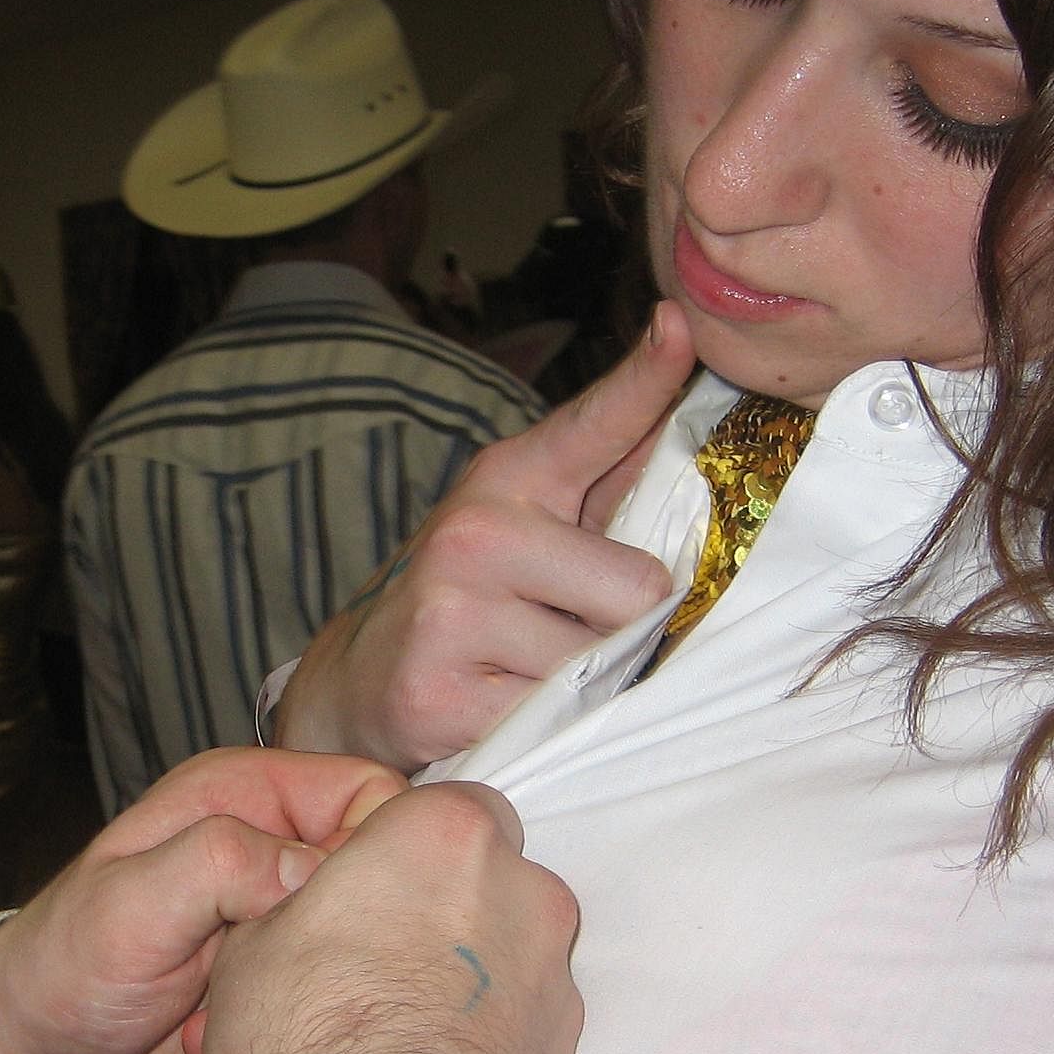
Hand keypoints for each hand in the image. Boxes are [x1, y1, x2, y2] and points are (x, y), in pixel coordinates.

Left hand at [0, 748, 403, 1053]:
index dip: (370, 844)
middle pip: (373, 880)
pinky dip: (269, 1042)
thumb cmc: (63, 966)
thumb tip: (316, 868)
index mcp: (245, 799)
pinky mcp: (276, 990)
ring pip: (354, 957)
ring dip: (289, 1003)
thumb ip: (222, 862)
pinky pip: (320, 1015)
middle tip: (250, 975)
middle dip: (326, 943)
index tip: (330, 907)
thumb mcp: (133, 901)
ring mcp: (276, 927)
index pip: (366, 790)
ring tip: (207, 1020)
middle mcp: (270, 855)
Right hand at [185, 781, 583, 1053]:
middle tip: (376, 962)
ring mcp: (555, 978)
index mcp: (446, 836)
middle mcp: (522, 893)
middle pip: (490, 878)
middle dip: (443, 911)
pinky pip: (522, 1030)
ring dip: (468, 982)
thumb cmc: (308, 1037)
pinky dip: (488, 1043)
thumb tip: (307, 904)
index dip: (401, 847)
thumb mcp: (253, 942)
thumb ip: (303, 900)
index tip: (364, 888)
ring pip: (511, 957)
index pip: (446, 804)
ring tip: (399, 1033)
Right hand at [274, 302, 696, 773]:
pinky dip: (544, 726)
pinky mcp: (437, 692)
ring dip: (583, 684)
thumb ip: (610, 479)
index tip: (679, 328)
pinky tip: (500, 708)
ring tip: (528, 673)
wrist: (357, 684)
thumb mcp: (529, 524)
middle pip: (639, 588)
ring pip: (599, 664)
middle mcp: (475, 532)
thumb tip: (696, 405)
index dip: (646, 378)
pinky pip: (555, 717)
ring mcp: (450, 610)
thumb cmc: (469, 599)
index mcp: (508, 480)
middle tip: (566, 633)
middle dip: (621, 627)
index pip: (595, 424)